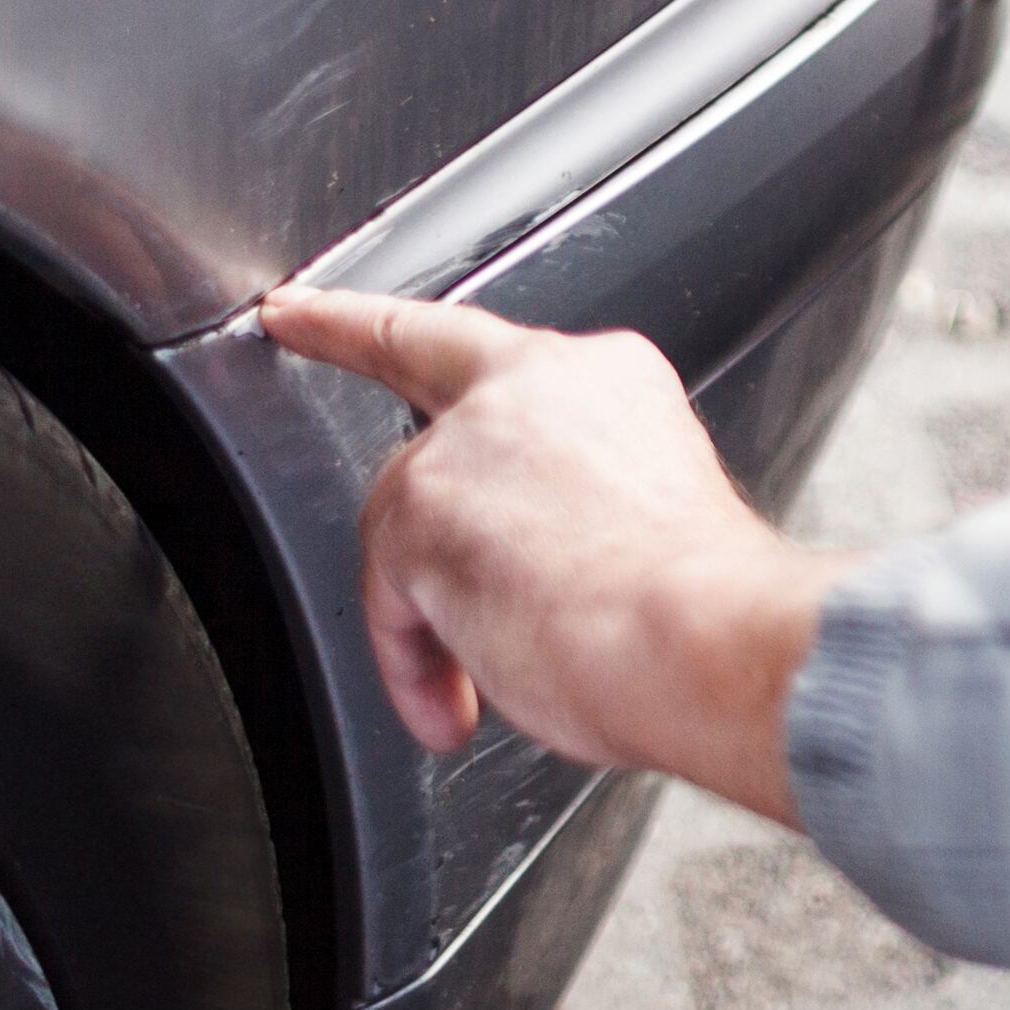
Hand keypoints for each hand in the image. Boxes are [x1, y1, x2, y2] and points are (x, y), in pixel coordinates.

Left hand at [253, 286, 840, 820]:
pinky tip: (456, 704)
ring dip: (432, 613)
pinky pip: (392, 601)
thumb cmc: (708, 611)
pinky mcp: (420, 506)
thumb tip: (529, 573)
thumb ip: (572, 508)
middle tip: (299, 322)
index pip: (486, 342)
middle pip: (420, 386)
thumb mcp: (654, 522)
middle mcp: (536, 384)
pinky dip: (417, 663)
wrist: (710, 639)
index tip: (314, 304)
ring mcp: (471, 438)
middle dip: (356, 364)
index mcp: (607, 383)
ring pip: (406, 524)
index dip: (384, 319)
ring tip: (488, 679)